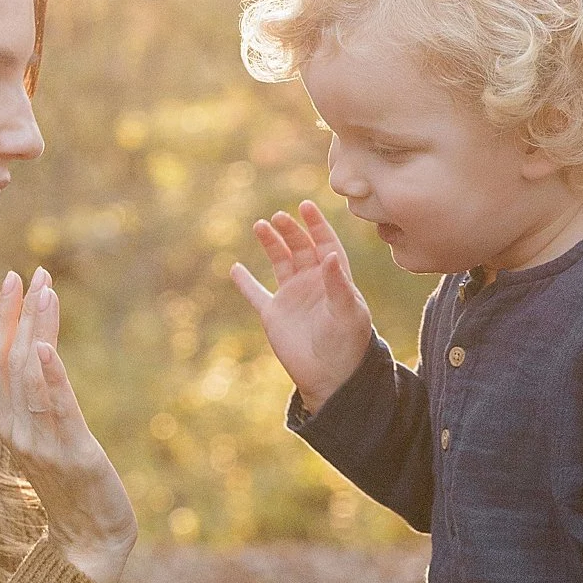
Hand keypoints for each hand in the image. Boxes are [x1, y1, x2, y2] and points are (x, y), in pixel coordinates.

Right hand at [0, 267, 136, 582]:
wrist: (88, 544)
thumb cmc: (72, 490)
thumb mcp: (49, 439)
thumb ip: (40, 403)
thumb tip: (40, 357)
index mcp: (9, 424)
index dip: (3, 318)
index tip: (12, 280)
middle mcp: (17, 431)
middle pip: (9, 360)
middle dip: (17, 313)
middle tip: (28, 272)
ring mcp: (41, 443)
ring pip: (31, 375)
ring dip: (37, 329)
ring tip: (45, 290)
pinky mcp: (72, 454)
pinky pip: (57, 410)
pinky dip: (51, 376)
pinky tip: (49, 346)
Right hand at [228, 202, 374, 414]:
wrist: (331, 376)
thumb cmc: (348, 343)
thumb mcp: (348, 312)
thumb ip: (339, 283)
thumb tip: (330, 254)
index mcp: (335, 278)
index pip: (326, 243)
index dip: (317, 225)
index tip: (306, 206)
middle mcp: (313, 282)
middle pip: (300, 248)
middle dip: (290, 231)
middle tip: (279, 217)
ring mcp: (292, 297)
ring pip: (279, 262)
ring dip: (271, 244)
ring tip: (260, 225)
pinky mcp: (274, 314)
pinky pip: (256, 294)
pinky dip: (245, 282)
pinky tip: (235, 268)